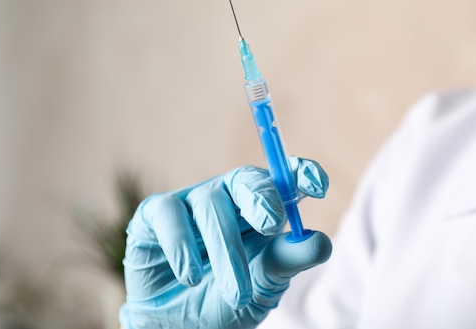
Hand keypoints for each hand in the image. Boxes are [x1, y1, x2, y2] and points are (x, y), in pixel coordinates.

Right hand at [119, 157, 331, 328]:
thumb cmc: (227, 302)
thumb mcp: (264, 286)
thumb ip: (288, 261)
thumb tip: (321, 242)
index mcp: (261, 209)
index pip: (283, 179)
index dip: (300, 172)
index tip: (317, 185)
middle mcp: (228, 199)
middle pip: (245, 178)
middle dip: (261, 197)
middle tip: (271, 224)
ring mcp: (191, 203)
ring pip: (210, 203)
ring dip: (224, 249)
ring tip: (236, 292)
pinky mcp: (155, 214)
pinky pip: (169, 212)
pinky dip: (181, 245)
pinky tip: (191, 276)